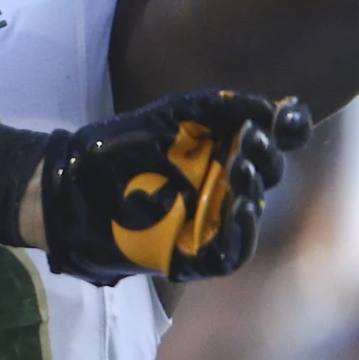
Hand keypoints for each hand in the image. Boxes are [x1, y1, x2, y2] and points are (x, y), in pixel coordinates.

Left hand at [39, 90, 307, 283]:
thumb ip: (219, 106)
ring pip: (250, 212)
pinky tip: (242, 208)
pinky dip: (242, 232)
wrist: (69, 183)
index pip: (269, 143)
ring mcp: (210, 220)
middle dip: (264, 157)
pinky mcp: (193, 254)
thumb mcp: (171, 115)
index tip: (289, 117)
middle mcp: (224, 186)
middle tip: (250, 140)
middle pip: (265, 175)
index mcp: (222, 152)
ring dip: (253, 189)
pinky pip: (231, 252)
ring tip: (243, 168)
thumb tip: (275, 105)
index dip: (286, 130)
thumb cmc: (117, 146)